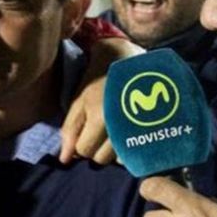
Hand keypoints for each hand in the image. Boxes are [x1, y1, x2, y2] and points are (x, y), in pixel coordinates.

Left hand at [60, 37, 142, 163]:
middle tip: (96, 127)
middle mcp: (121, 129)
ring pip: (118, 159)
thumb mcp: (80, 98)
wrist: (130, 57)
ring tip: (112, 128)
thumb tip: (64, 159)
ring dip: (111, 149)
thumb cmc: (100, 75)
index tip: (84, 127)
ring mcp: (139, 130)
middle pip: (101, 159)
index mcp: (101, 119)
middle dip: (94, 147)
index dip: (79, 141)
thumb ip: (71, 129)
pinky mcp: (152, 130)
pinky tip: (125, 131)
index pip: (83, 151)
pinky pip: (136, 153)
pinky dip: (128, 147)